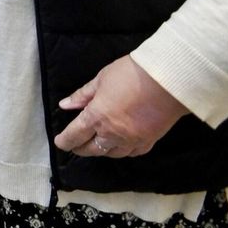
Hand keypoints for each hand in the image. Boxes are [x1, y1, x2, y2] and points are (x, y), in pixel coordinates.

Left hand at [53, 55, 189, 158]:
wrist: (168, 80)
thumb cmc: (131, 74)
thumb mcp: (101, 79)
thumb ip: (82, 95)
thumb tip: (65, 105)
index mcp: (97, 116)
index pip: (75, 135)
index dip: (65, 141)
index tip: (59, 142)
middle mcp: (112, 133)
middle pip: (91, 149)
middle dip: (80, 148)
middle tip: (74, 145)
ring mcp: (132, 140)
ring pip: (111, 154)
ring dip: (100, 151)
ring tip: (95, 145)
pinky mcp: (149, 141)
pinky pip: (132, 153)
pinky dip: (123, 151)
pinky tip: (120, 146)